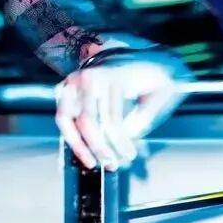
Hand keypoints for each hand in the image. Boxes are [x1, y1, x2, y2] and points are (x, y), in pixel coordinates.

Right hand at [54, 52, 191, 170]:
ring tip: (94, 162)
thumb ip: (146, 113)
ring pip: (68, 121)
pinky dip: (71, 136)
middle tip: (112, 163)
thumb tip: (129, 134)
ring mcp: (74, 82)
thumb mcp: (159, 92)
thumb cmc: (148, 78)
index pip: (111, 118)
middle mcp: (88, 77)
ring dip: (80, 146)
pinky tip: (83, 151)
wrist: (133, 59)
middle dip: (99, 147)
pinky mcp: (65, 89)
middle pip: (87, 122)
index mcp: (112, 76)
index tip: (129, 155)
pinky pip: (63, 118)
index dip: (120, 142)